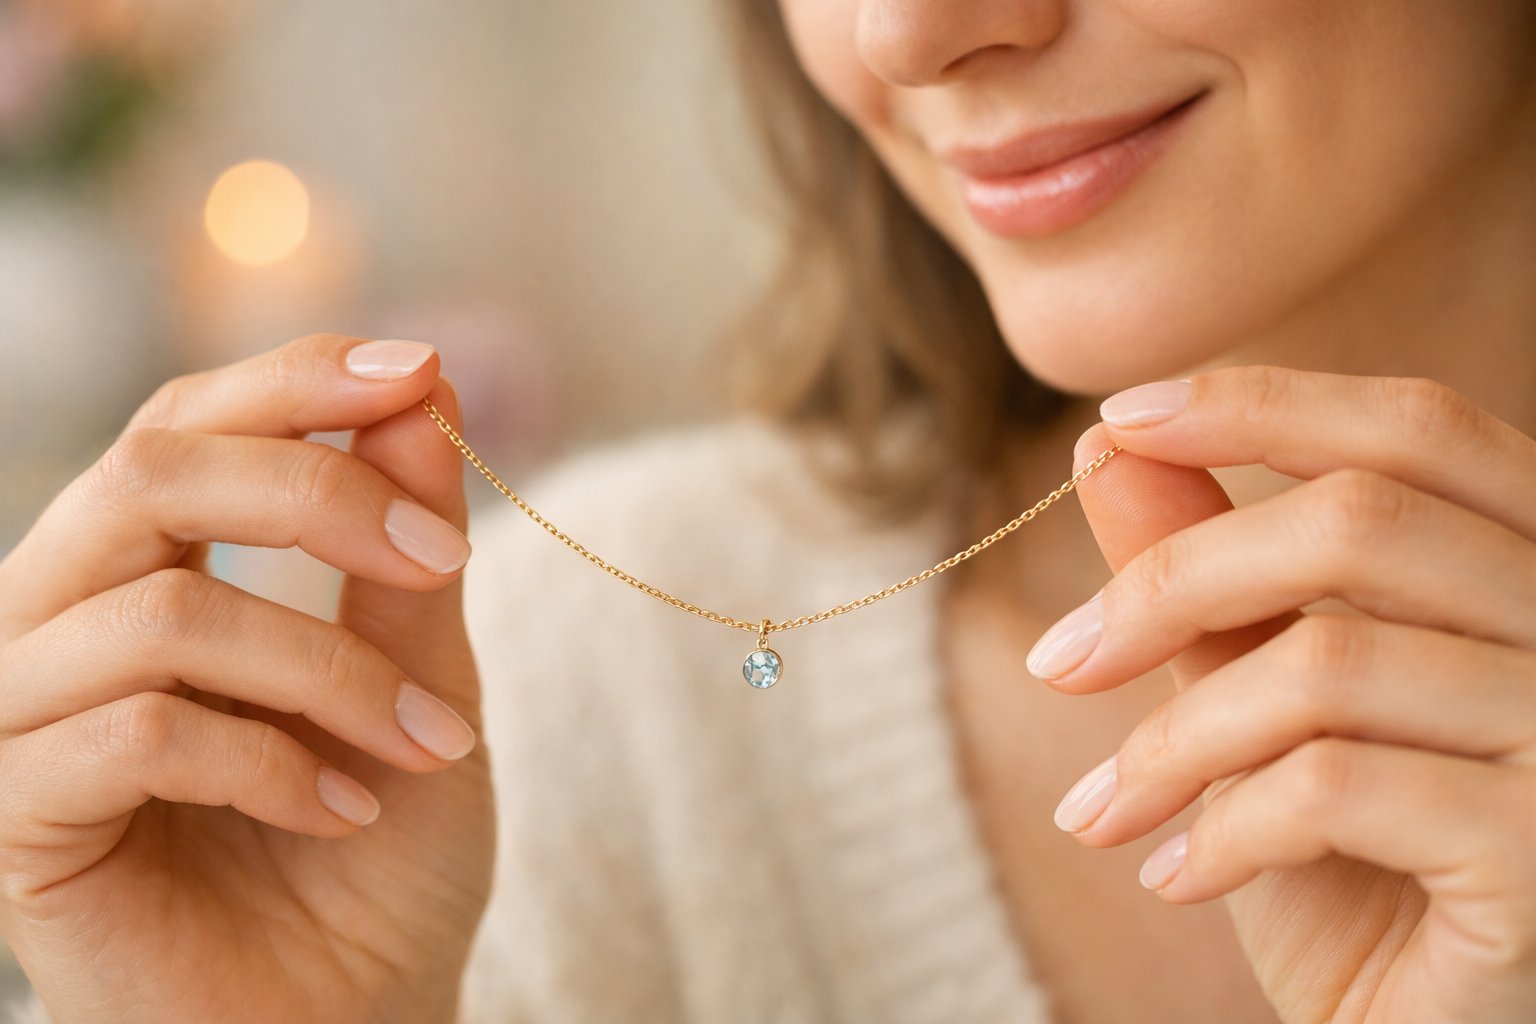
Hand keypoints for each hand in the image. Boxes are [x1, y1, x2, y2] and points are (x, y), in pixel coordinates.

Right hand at [0, 334, 494, 1023]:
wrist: (353, 1017)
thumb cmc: (378, 849)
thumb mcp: (417, 676)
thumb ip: (403, 543)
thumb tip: (424, 385)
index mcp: (144, 571)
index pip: (187, 424)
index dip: (295, 378)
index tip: (422, 370)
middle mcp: (63, 624)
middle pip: (148, 473)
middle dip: (318, 495)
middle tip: (444, 557)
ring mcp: (25, 724)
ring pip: (160, 611)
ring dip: (327, 669)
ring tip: (429, 744)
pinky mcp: (17, 825)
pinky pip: (136, 734)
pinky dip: (270, 763)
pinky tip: (344, 811)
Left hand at [1031, 366, 1535, 1023]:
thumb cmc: (1352, 877)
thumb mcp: (1260, 709)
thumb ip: (1207, 577)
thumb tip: (1105, 451)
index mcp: (1534, 570)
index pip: (1417, 430)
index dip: (1262, 405)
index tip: (1114, 423)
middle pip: (1359, 522)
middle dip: (1172, 581)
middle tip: (1060, 661)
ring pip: (1328, 664)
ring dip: (1170, 744)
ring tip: (1102, 813)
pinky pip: (1337, 788)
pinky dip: (1221, 828)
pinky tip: (1176, 873)